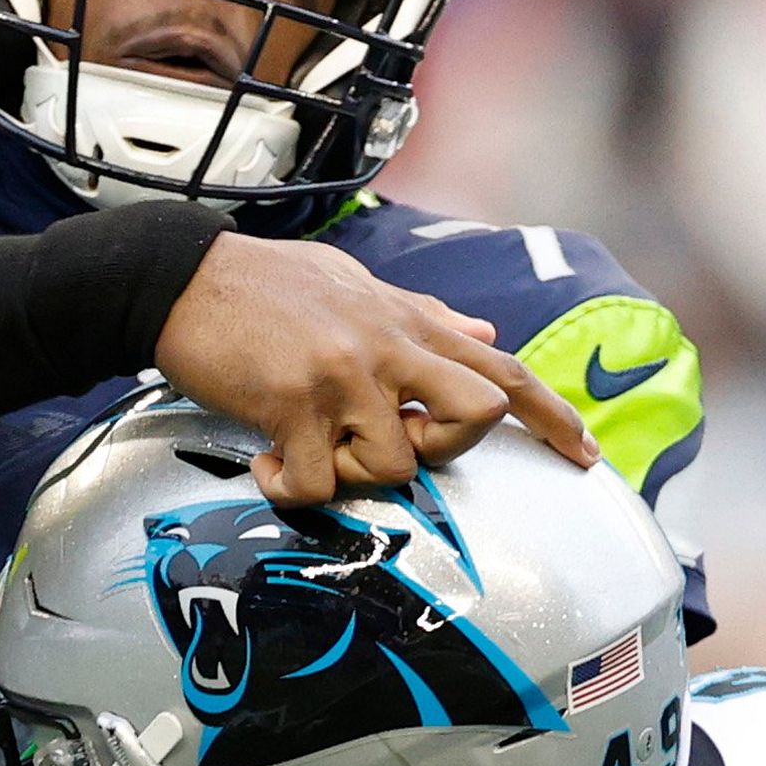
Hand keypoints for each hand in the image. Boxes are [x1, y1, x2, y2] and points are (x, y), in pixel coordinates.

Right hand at [153, 233, 594, 505]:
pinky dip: (289, 488)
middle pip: (475, 416)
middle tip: (389, 445)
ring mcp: (344, 376)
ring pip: (396, 465)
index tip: (583, 455)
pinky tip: (265, 463)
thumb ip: (426, 316)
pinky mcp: (293, 403)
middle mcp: (388, 347)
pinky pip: (318, 484)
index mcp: (408, 322)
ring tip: (304, 448)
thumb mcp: (359, 286)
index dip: (552, 416)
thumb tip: (486, 331)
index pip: (503, 369)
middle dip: (447, 449)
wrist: (182, 277)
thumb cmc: (267, 287)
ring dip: (348, 475)